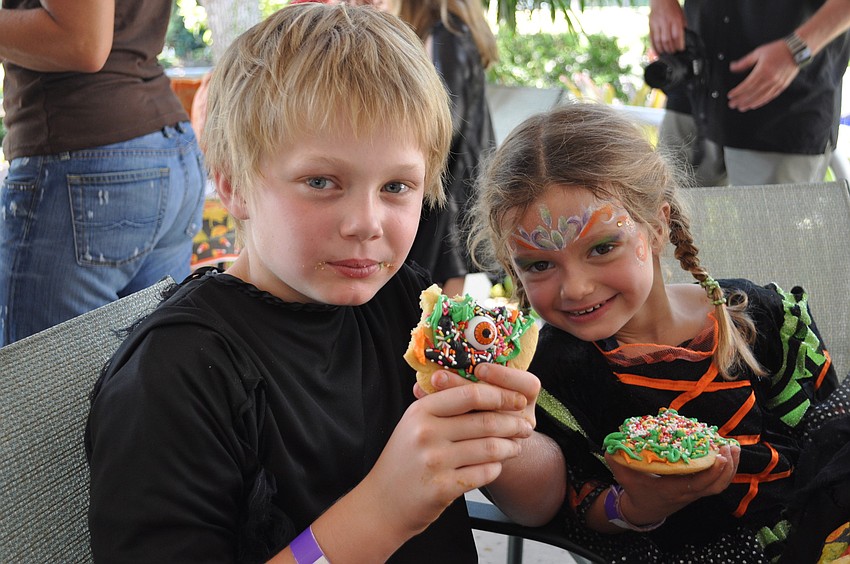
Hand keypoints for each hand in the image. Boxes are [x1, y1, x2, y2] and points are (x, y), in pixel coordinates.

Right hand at [369, 372, 533, 537]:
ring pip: (489, 448)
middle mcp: (426, 432)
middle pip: (485, 422)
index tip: (517, 400)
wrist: (381, 503)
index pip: (470, 395)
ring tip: (516, 446)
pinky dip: (496, 468)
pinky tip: (497, 466)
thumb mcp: (414, 424)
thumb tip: (489, 392)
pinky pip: (483, 473)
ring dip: (509, 447)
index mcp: (421, 410)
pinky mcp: (442, 488)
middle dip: (512, 424)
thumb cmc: (404, 460)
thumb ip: (444, 408)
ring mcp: (433, 461)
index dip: (500, 395)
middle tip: (526, 427)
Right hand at [606, 443, 739, 524]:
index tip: (717, 455)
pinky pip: (716, 482)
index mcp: (672, 489)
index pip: (697, 483)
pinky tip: (727, 454)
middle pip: (715, 485)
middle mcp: (688, 493)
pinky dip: (725, 470)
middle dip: (726, 467)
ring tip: (733, 447)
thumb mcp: (624, 476)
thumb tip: (611, 447)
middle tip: (728, 446)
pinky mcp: (698, 488)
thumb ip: (617, 461)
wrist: (644, 509)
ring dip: (730, 468)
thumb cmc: (636, 490)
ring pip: (719, 485)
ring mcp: (695, 492)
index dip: (710, 471)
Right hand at [649, 0, 686, 53]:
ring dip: (662, 49)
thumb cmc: (672, 7)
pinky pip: (652, 38)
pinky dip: (654, 47)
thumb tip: (683, 38)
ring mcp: (657, 24)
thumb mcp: (681, 15)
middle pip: (667, 40)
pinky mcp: (650, 26)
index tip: (680, 50)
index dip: (679, 45)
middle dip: (671, 49)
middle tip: (673, 53)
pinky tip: (657, 52)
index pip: (677, 36)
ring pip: (659, 41)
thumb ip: (682, 26)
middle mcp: (666, 22)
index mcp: (675, 19)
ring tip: (666, 54)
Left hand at [727, 40, 799, 111]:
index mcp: (763, 70)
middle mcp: (770, 79)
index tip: (730, 95)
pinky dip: (761, 102)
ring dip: (749, 104)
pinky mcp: (782, 86)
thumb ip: (744, 62)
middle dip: (741, 100)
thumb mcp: (758, 52)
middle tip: (732, 105)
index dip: (738, 92)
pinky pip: (770, 97)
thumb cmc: (777, 49)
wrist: (797, 50)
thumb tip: (732, 67)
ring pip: (761, 97)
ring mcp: (777, 83)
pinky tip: (754, 105)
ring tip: (740, 107)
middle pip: (752, 93)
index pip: (747, 85)